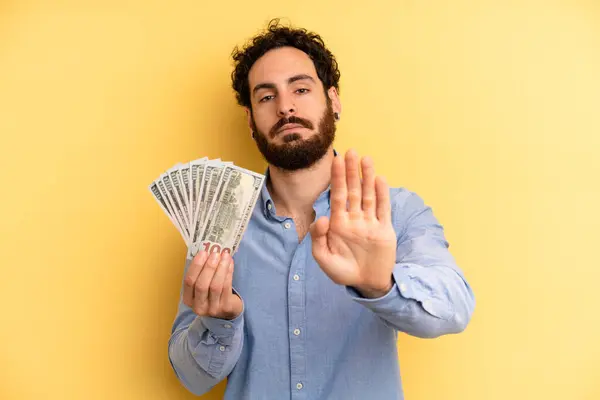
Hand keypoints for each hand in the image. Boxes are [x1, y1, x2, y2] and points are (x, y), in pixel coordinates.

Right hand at [183, 251, 242, 319]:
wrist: (227, 310)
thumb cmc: (212, 293)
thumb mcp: (203, 285)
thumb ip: (202, 271)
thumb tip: (209, 251)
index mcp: (188, 299)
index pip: (189, 281)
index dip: (196, 266)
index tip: (203, 252)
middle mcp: (198, 306)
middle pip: (202, 285)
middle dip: (209, 267)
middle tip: (215, 253)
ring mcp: (212, 309)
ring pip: (216, 286)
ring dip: (221, 267)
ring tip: (225, 255)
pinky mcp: (225, 307)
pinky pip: (227, 287)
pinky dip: (228, 272)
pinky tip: (230, 263)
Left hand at [309, 149, 396, 297]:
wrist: (367, 284)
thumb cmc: (343, 271)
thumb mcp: (324, 258)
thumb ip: (318, 239)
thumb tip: (320, 218)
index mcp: (339, 223)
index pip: (338, 196)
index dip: (337, 178)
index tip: (335, 160)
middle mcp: (354, 219)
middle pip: (354, 190)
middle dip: (351, 172)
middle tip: (350, 151)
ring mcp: (370, 222)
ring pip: (369, 195)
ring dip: (367, 178)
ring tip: (366, 159)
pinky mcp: (384, 229)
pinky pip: (383, 209)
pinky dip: (382, 195)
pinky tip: (380, 179)